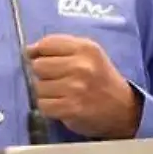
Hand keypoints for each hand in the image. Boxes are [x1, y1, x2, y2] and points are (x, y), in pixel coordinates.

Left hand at [26, 34, 142, 139]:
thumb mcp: (89, 54)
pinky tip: (61, 104)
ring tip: (61, 93)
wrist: (124, 109)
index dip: (38, 52)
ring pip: (38, 87)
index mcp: (85, 48)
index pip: (47, 44)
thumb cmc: (101, 79)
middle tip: (57, 79)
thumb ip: (61, 47)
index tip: (39, 58)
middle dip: (43, 74)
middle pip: (38, 66)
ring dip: (46, 92)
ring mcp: (76, 88)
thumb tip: (28, 51)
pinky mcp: (72, 108)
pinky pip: (43, 105)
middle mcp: (81, 66)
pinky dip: (48, 107)